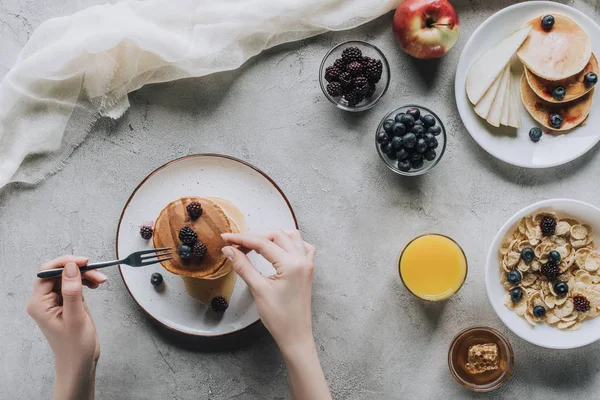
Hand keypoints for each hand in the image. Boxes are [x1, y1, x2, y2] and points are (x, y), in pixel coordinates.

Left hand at [27, 255, 106, 399]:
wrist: (80, 362)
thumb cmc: (75, 346)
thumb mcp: (75, 317)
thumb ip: (72, 290)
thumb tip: (70, 267)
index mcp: (39, 304)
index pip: (47, 272)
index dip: (65, 263)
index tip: (83, 262)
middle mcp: (45, 300)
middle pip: (59, 272)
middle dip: (79, 269)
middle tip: (97, 272)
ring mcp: (56, 301)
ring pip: (69, 277)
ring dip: (85, 274)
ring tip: (100, 280)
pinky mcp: (67, 302)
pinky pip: (75, 284)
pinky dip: (86, 281)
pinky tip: (96, 284)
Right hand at [222, 230, 330, 399]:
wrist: (295, 335)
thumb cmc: (279, 317)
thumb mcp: (258, 290)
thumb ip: (243, 266)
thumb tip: (229, 250)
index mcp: (291, 264)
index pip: (263, 243)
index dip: (241, 239)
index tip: (226, 238)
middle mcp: (302, 259)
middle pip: (277, 235)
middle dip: (255, 237)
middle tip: (237, 245)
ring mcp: (307, 263)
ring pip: (291, 237)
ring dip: (272, 237)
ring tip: (255, 245)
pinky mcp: (308, 269)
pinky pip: (303, 247)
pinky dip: (289, 243)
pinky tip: (278, 249)